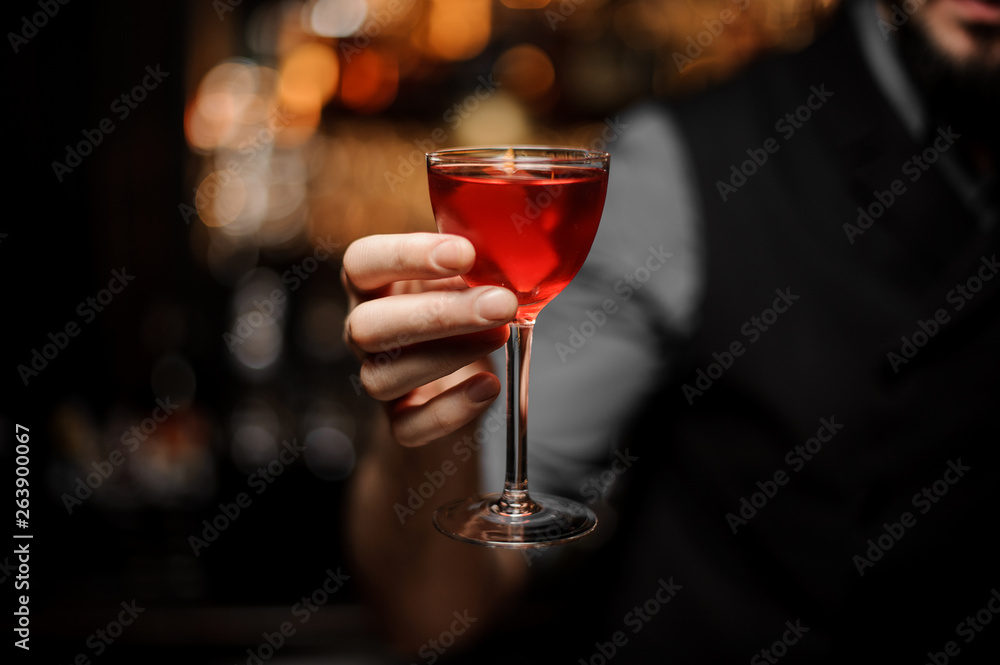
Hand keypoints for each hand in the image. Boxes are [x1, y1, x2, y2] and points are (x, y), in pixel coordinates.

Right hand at [342, 233, 517, 445]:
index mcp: (372, 284)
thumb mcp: (462, 277)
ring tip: (500, 335)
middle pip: (368, 325)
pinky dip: (450, 410)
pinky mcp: (399, 421)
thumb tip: (506, 250)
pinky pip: (409, 426)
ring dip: (447, 356)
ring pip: (382, 377)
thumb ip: (472, 263)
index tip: (464, 253)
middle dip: (436, 314)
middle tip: (500, 303)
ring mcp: (376, 378)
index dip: (405, 255)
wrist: (459, 380)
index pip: (361, 262)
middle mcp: (362, 331)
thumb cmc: (459, 313)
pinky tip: (488, 386)